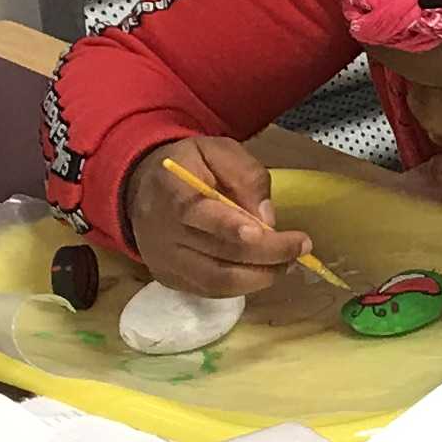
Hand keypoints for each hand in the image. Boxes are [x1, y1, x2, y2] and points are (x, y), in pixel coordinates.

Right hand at [123, 135, 311, 297]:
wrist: (141, 188)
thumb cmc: (187, 166)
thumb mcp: (216, 150)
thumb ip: (245, 175)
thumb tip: (266, 216)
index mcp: (171, 193)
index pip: (201, 216)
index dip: (234, 228)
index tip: (271, 232)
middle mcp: (163, 234)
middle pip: (219, 255)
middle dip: (267, 255)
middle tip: (300, 247)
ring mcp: (164, 261)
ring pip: (218, 281)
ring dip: (260, 277)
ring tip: (286, 262)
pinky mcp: (169, 279)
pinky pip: (211, 291)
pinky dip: (243, 285)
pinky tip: (262, 271)